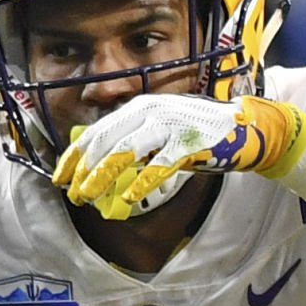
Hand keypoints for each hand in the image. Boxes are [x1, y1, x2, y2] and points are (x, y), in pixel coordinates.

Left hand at [52, 94, 305, 209]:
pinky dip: (142, 182)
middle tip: (74, 195)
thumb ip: (133, 139)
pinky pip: (159, 165)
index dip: (73, 157)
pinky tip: (129, 198)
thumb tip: (99, 162)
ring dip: (103, 177)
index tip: (59, 178)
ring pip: (125, 151)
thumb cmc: (199, 133)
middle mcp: (150, 112)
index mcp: (138, 108)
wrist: (245, 128)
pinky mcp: (190, 143)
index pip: (95, 132)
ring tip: (90, 197)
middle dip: (83, 171)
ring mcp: (170, 126)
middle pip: (104, 142)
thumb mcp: (161, 129)